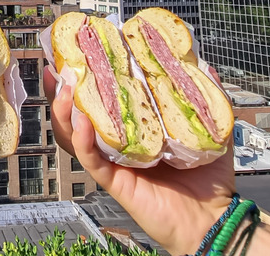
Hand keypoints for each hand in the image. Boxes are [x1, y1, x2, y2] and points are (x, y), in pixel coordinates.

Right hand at [44, 66, 235, 254]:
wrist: (212, 217)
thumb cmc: (208, 178)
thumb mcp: (209, 128)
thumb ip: (206, 98)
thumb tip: (205, 66)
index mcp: (135, 127)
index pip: (104, 98)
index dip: (88, 78)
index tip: (80, 53)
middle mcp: (119, 142)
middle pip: (79, 114)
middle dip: (62, 91)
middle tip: (57, 68)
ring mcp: (113, 161)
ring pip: (76, 136)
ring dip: (64, 112)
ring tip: (63, 90)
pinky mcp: (114, 181)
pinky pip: (91, 159)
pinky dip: (83, 141)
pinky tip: (81, 123)